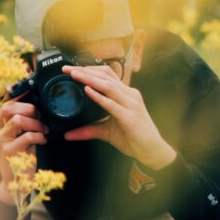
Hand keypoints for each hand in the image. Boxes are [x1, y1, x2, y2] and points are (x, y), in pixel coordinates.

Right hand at [0, 92, 48, 203]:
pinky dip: (40, 136)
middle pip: (7, 107)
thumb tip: (30, 94)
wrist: (17, 180)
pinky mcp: (8, 152)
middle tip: (40, 115)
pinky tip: (43, 140)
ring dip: (36, 123)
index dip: (7, 92)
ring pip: (17, 120)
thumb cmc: (21, 151)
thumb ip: (19, 116)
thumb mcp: (18, 132)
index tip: (23, 88)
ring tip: (43, 130)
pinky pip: (27, 136)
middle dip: (28, 107)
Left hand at [61, 65, 176, 169]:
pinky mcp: (129, 117)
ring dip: (89, 79)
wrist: (152, 151)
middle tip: (67, 68)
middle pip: (105, 77)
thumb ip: (89, 130)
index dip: (90, 69)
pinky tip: (87, 90)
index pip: (108, 75)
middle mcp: (130, 95)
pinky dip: (98, 96)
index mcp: (126, 94)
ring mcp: (131, 104)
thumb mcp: (107, 132)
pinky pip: (111, 104)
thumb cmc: (134, 138)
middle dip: (85, 71)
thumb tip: (68, 135)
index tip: (73, 68)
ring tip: (74, 74)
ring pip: (108, 86)